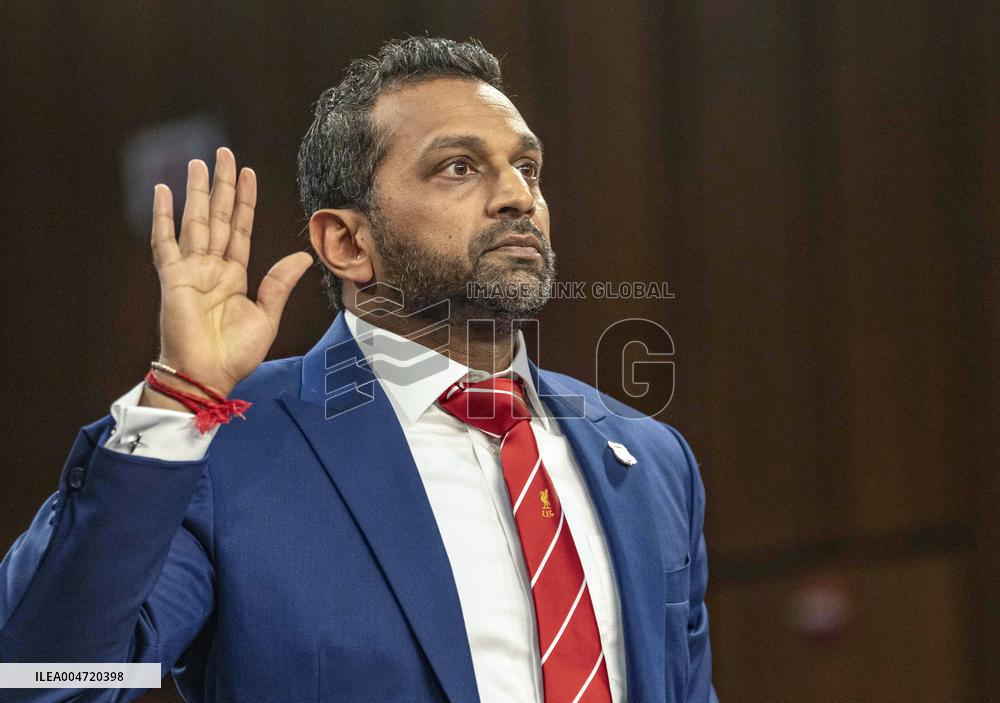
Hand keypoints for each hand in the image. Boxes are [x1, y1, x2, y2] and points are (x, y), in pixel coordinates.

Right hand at [142, 148, 311, 409]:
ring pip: (195, 221)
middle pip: (218, 217)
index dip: (244, 201)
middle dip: (222, 185)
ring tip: (199, 163)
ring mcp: (190, 270)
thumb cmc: (235, 355)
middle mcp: (211, 268)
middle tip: (225, 153)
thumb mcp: (266, 316)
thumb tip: (302, 257)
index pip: (240, 228)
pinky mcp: (172, 278)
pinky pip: (165, 242)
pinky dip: (162, 216)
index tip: (248, 174)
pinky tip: (162, 191)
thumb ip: (279, 284)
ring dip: (197, 192)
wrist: (208, 376)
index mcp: (234, 276)